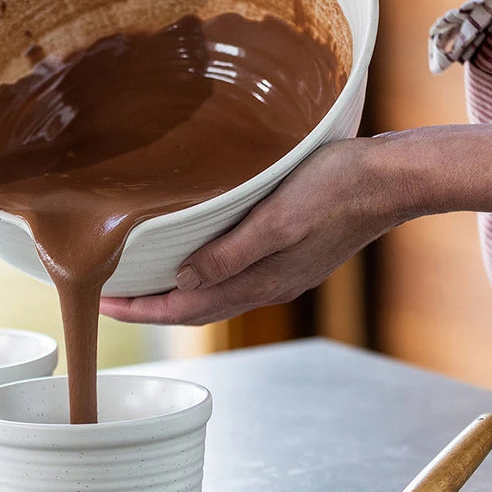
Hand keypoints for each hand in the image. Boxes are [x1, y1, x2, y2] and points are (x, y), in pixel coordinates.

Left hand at [99, 138, 402, 325]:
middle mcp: (268, 285)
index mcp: (261, 280)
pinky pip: (236, 280)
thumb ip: (232, 254)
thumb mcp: (279, 217)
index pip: (185, 308)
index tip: (101, 306)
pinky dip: (205, 279)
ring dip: (176, 296)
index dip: (141, 310)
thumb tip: (183, 282)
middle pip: (196, 309)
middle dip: (151, 308)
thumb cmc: (336, 189)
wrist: (390, 181)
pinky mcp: (293, 257)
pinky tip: (198, 261)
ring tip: (144, 285)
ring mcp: (283, 274)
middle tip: (110, 300)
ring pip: (215, 297)